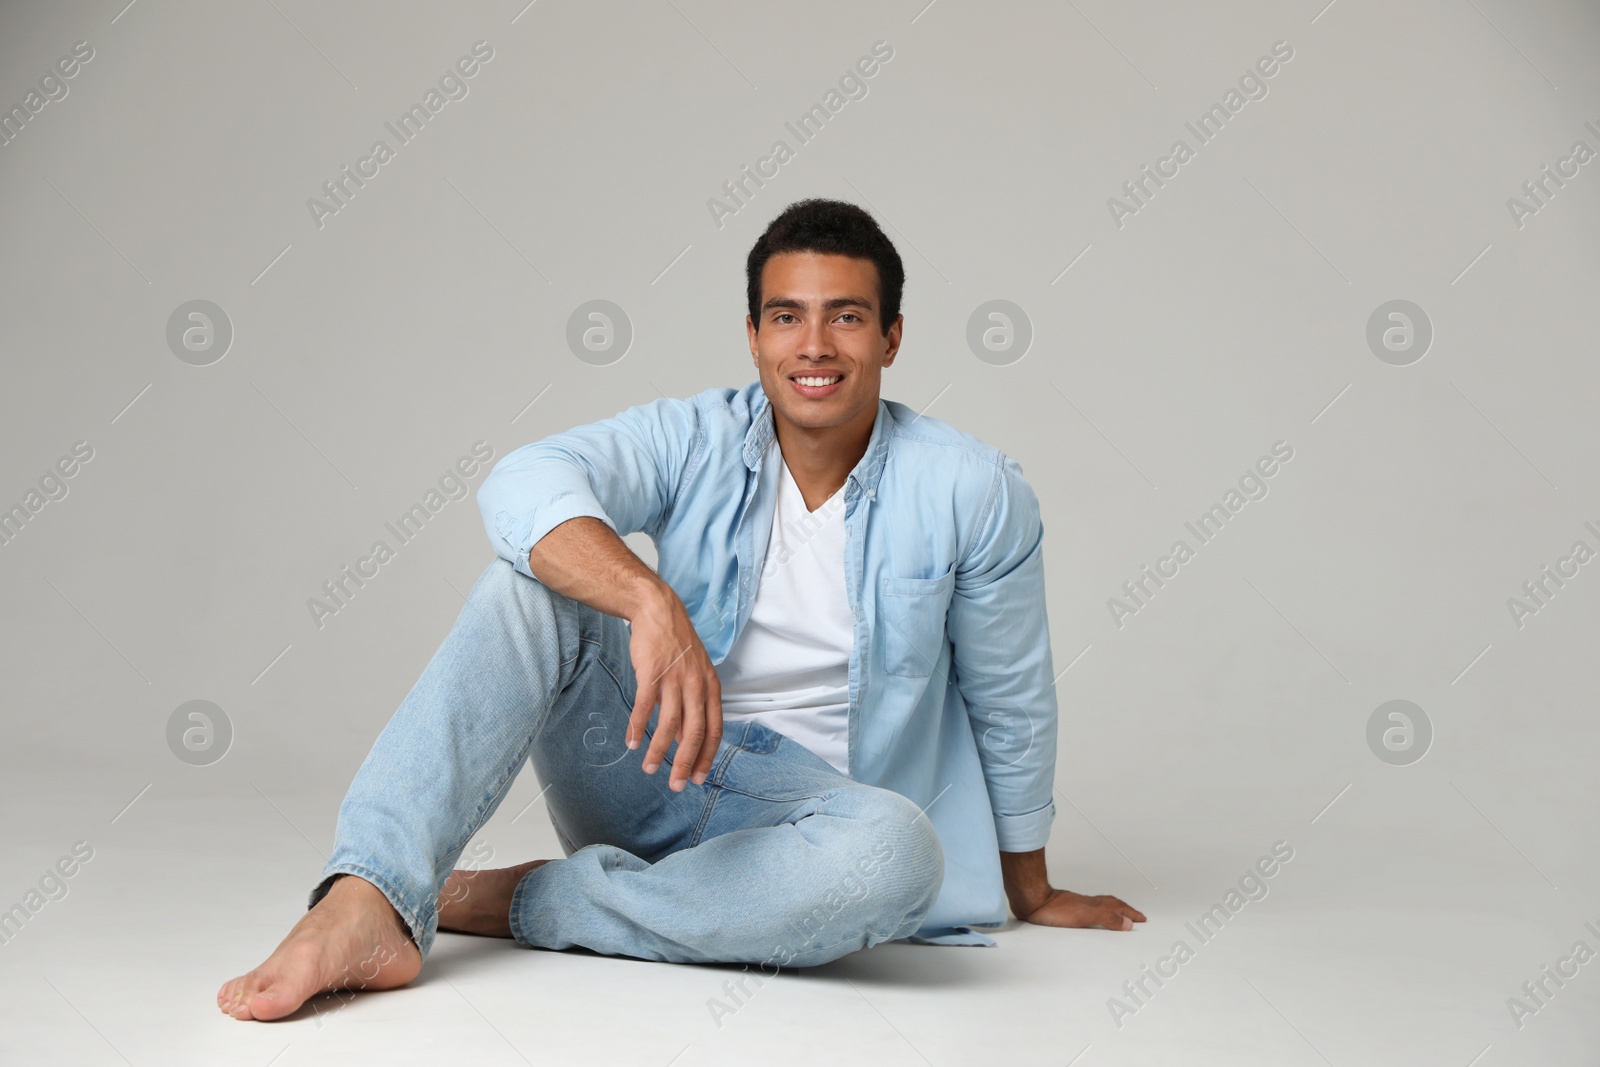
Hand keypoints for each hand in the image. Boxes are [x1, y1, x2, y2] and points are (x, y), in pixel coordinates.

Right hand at [625, 585, 722, 791]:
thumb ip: (693, 707)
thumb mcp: (695, 675)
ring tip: (648, 768)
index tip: (698, 778)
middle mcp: (697, 685)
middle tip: (676, 786)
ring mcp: (675, 679)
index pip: (714, 730)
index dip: (706, 757)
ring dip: (658, 750)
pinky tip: (631, 742)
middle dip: (685, 763)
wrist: (659, 611)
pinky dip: (637, 727)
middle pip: (694, 733)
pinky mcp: (652, 673)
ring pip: (669, 724)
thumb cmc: (677, 646)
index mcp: (711, 687)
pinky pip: (645, 707)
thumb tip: (687, 741)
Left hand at [1000, 848, 1144, 930]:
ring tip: (1118, 914)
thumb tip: (1128, 923)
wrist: (1032, 901)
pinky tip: (1091, 914)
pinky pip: (1089, 908)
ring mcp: (1077, 904)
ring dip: (1112, 910)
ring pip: (1100, 905)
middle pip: (1111, 904)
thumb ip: (1106, 919)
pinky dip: (1097, 911)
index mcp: (1094, 905)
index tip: (1142, 918)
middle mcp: (1087, 903)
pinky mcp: (1066, 908)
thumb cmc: (1054, 910)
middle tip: (1135, 915)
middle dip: (1125, 910)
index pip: (1118, 908)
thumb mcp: (1085, 916)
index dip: (1130, 913)